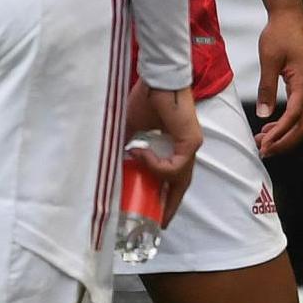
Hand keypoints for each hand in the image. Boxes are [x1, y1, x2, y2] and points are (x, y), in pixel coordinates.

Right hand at [131, 84, 203, 224]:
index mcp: (175, 146)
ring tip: (138, 180)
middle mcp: (187, 148)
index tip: (156, 213)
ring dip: (157, 183)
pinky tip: (140, 155)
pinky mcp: (191, 142)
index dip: (166, 196)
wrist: (157, 78)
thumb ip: (126, 146)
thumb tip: (110, 164)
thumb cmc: (146, 98)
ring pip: (178, 178)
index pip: (174, 177)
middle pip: (181, 185)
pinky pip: (175, 166)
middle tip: (159, 223)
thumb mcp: (132, 128)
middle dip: (170, 205)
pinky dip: (158, 167)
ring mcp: (191, 146)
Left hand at [252, 4, 302, 155]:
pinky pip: (299, 112)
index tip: (264, 145)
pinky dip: (286, 124)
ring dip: (285, 134)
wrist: (289, 16)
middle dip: (285, 142)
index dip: (280, 134)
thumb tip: (264, 115)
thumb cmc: (279, 34)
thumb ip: (266, 88)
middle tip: (264, 151)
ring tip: (263, 142)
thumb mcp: (269, 60)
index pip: (294, 117)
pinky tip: (269, 127)